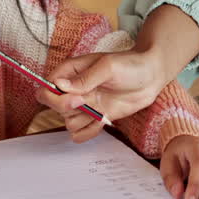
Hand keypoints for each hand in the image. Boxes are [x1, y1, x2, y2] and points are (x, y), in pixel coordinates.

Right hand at [39, 49, 168, 133]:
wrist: (152, 77)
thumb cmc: (130, 65)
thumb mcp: (108, 67)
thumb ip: (84, 78)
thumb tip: (59, 85)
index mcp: (71, 71)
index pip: (46, 87)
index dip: (54, 96)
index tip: (74, 96)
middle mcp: (74, 89)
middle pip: (54, 107)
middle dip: (69, 108)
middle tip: (88, 102)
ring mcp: (84, 104)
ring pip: (67, 122)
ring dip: (83, 120)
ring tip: (101, 110)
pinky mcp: (95, 117)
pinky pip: (79, 133)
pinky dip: (89, 132)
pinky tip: (103, 121)